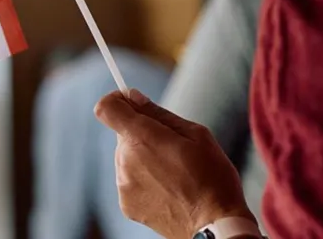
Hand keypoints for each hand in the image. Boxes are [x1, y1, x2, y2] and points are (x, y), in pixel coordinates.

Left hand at [94, 89, 254, 238]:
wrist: (215, 226)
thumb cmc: (212, 177)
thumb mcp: (196, 134)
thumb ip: (158, 113)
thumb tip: (132, 96)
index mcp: (143, 138)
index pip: (107, 108)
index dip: (117, 101)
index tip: (131, 103)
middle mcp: (126, 160)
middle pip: (122, 135)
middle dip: (141, 134)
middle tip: (172, 149)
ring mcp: (123, 184)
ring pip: (126, 158)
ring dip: (143, 158)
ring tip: (173, 174)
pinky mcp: (125, 203)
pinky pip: (129, 180)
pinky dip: (143, 180)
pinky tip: (167, 190)